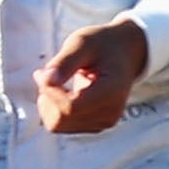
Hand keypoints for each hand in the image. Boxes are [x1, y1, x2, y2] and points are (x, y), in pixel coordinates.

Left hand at [32, 19, 149, 134]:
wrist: (124, 52)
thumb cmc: (102, 44)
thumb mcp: (81, 43)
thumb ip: (64, 62)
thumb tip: (45, 80)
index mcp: (112, 91)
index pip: (69, 107)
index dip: (49, 92)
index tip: (43, 72)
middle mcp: (110, 112)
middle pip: (60, 119)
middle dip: (47, 97)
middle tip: (48, 73)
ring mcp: (103, 122)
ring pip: (57, 125)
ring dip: (49, 103)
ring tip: (58, 79)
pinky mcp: (95, 125)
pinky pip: (62, 125)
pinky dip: (54, 108)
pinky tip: (63, 90)